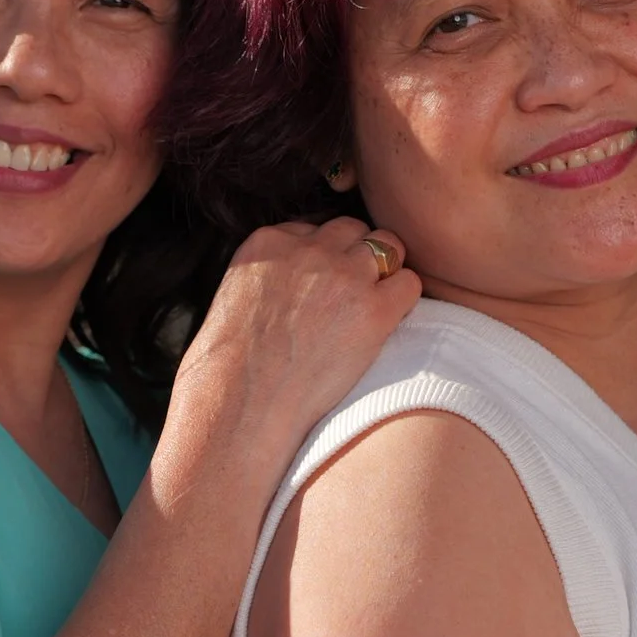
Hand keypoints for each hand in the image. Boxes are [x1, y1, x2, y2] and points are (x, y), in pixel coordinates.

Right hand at [163, 218, 419, 498]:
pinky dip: (403, 300)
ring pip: (387, 247)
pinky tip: (385, 326)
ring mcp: (344, 276)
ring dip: (384, 274)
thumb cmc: (227, 371)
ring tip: (369, 311)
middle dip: (355, 257)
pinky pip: (409, 283)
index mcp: (267, 242)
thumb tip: (295, 289)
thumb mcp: (234, 299)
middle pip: (352, 230)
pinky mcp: (373, 310)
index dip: (322, 258)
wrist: (239, 407)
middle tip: (349, 299)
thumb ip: (268, 278)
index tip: (318, 290)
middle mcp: (308, 249)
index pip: (313, 229)